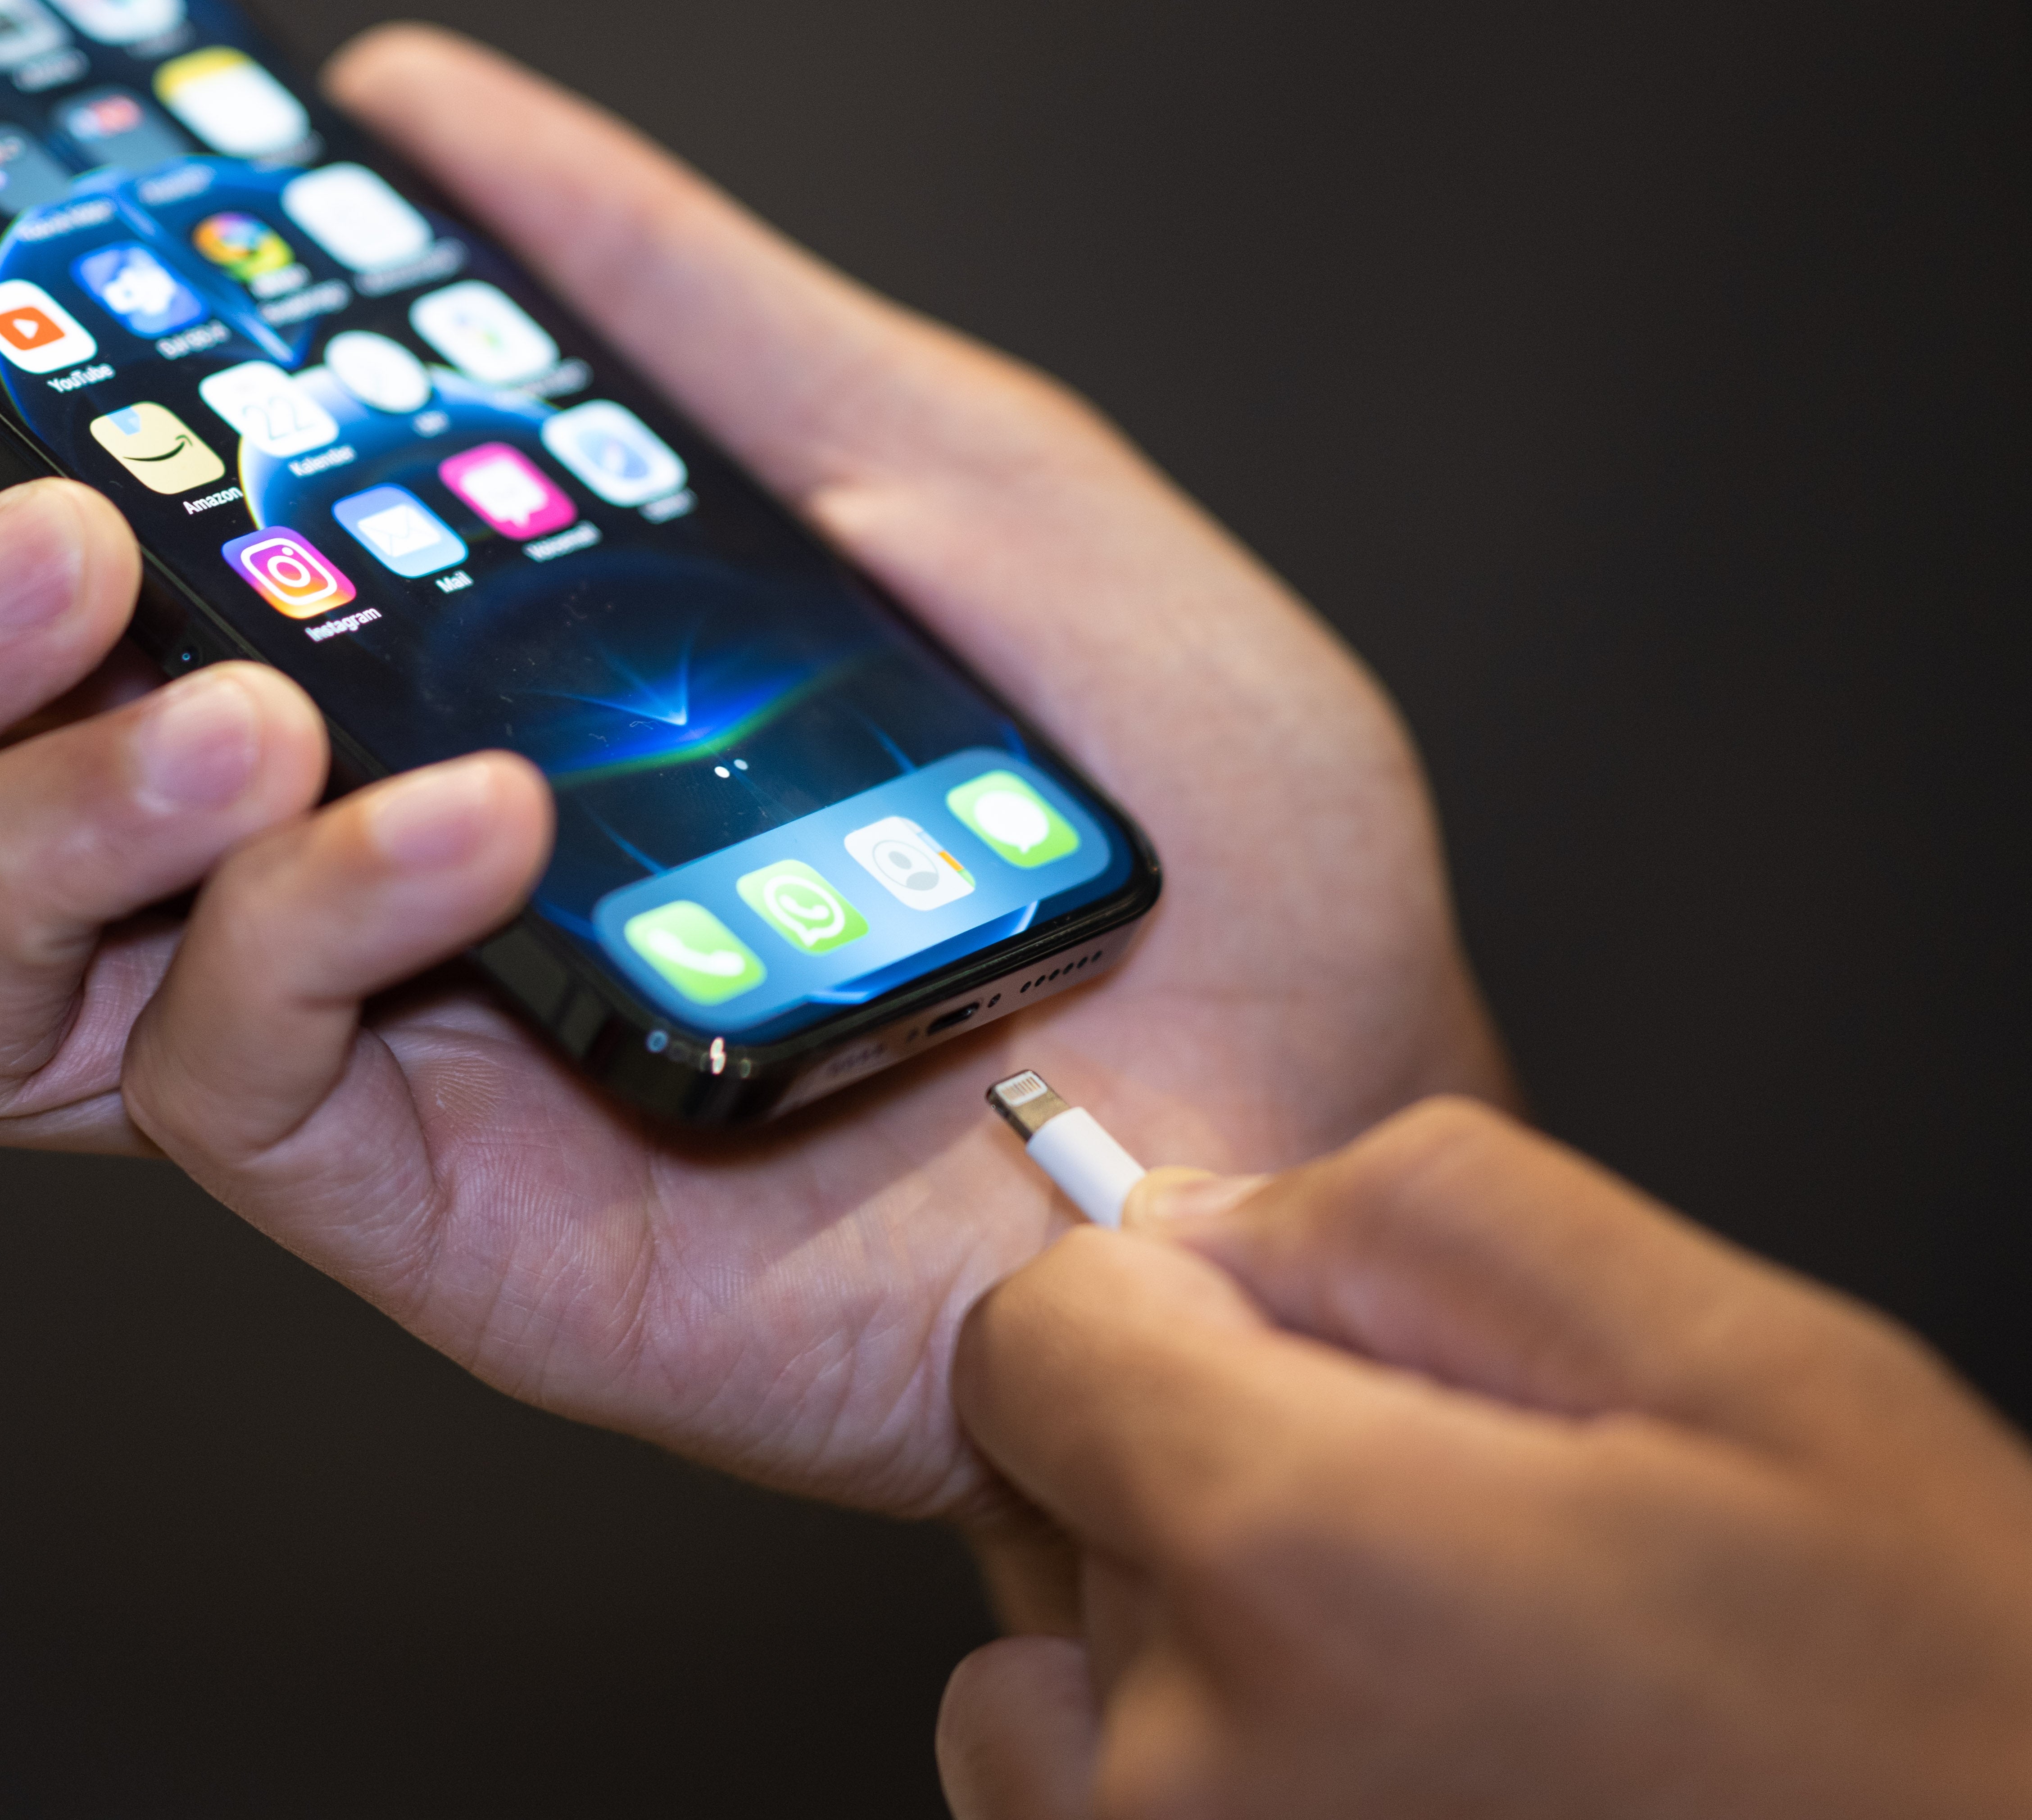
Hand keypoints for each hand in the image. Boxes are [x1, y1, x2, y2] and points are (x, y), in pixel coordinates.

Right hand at [0, 22, 1505, 1516]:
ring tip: (237, 691)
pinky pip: (212, 1081)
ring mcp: (335, 1045)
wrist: (1317, 1106)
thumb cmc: (1148, 798)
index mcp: (350, 659)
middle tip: (40, 520)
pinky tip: (466, 818)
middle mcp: (282, 852)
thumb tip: (403, 98)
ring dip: (23, 805)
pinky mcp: (413, 1205)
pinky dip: (301, 918)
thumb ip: (650, 295)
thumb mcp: (921, 461)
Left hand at [940, 1098, 2031, 1817]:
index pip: (1034, 1336)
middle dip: (1219, 1477)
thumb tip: (1208, 1214)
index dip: (1176, 1312)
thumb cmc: (1942, 1713)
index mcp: (1301, 1565)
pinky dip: (1196, 1781)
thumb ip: (1421, 1224)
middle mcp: (1191, 1768)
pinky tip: (1397, 1778)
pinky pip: (1079, 1811)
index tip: (1307, 1359)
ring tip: (1436, 1690)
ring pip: (1061, 1674)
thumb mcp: (1745, 1362)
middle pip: (1068, 1498)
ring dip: (1196, 1649)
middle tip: (1456, 1561)